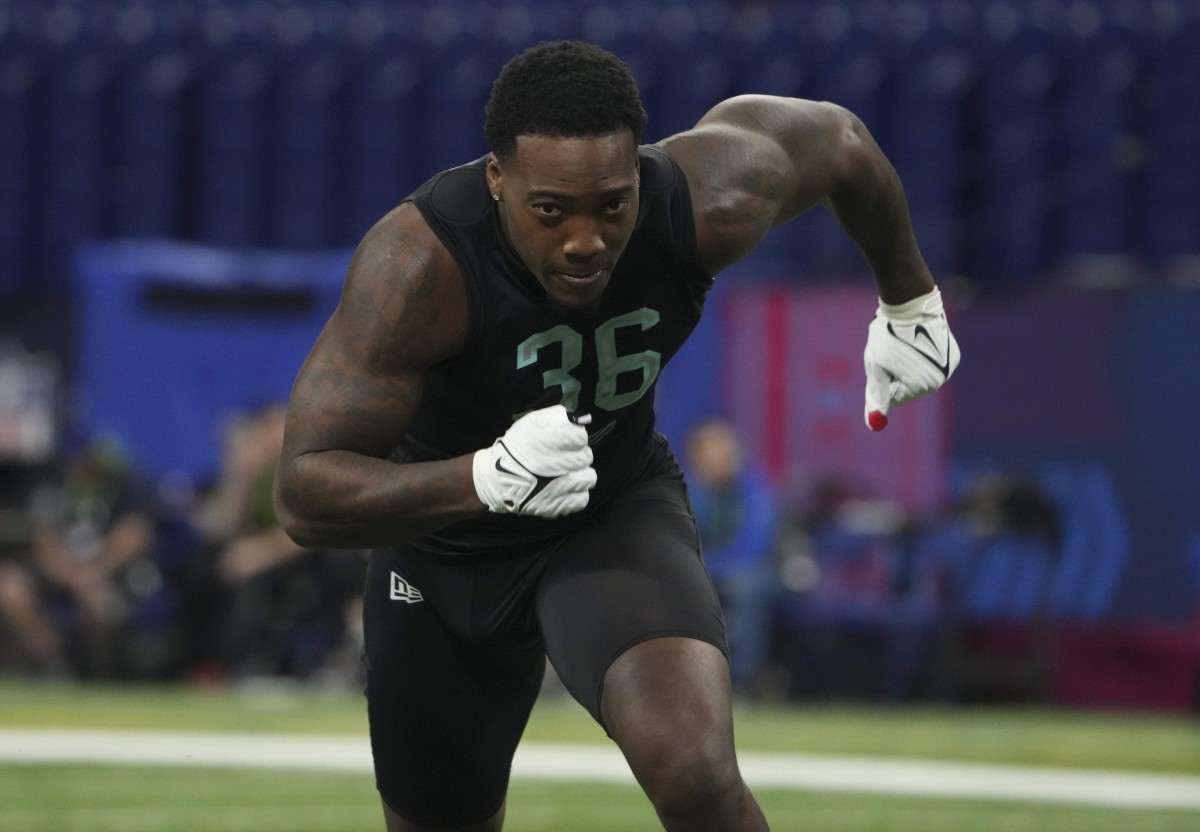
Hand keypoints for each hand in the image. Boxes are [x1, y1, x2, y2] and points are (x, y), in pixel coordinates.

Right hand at [472, 405, 596, 517]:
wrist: (496, 479)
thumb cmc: (516, 448)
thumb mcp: (532, 423)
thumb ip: (557, 418)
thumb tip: (578, 420)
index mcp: (554, 440)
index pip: (581, 437)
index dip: (574, 439)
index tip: (566, 442)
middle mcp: (563, 463)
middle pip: (587, 457)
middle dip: (577, 457)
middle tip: (563, 459)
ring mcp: (563, 486)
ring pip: (589, 478)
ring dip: (580, 475)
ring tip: (566, 475)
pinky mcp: (560, 505)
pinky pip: (583, 499)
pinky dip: (576, 494)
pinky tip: (565, 490)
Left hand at [863, 287, 959, 429]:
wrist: (910, 305)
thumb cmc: (888, 336)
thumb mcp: (876, 367)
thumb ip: (877, 395)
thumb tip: (874, 423)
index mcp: (919, 386)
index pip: (895, 398)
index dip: (883, 382)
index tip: (880, 366)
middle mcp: (938, 380)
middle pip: (910, 390)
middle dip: (897, 377)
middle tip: (890, 354)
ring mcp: (948, 368)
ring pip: (921, 377)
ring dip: (909, 367)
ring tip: (905, 345)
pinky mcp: (953, 355)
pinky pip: (932, 364)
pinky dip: (923, 357)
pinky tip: (918, 342)